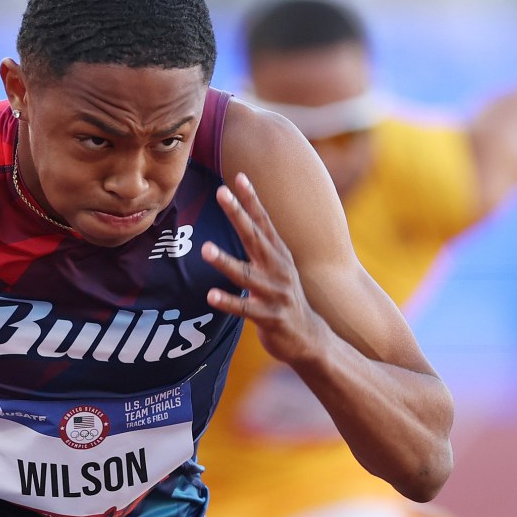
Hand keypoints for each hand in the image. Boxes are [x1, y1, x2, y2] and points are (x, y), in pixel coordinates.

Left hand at [201, 172, 321, 363]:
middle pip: (255, 237)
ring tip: (205, 249)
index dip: (252, 199)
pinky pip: (246, 308)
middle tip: (222, 194)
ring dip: (225, 261)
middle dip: (238, 214)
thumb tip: (245, 220)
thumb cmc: (284, 299)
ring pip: (247, 274)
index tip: (238, 177)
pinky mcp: (271, 317)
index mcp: (278, 255)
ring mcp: (276, 293)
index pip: (264, 221)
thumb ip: (262, 247)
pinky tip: (210, 295)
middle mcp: (279, 269)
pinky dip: (228, 301)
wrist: (310, 339)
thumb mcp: (277, 268)